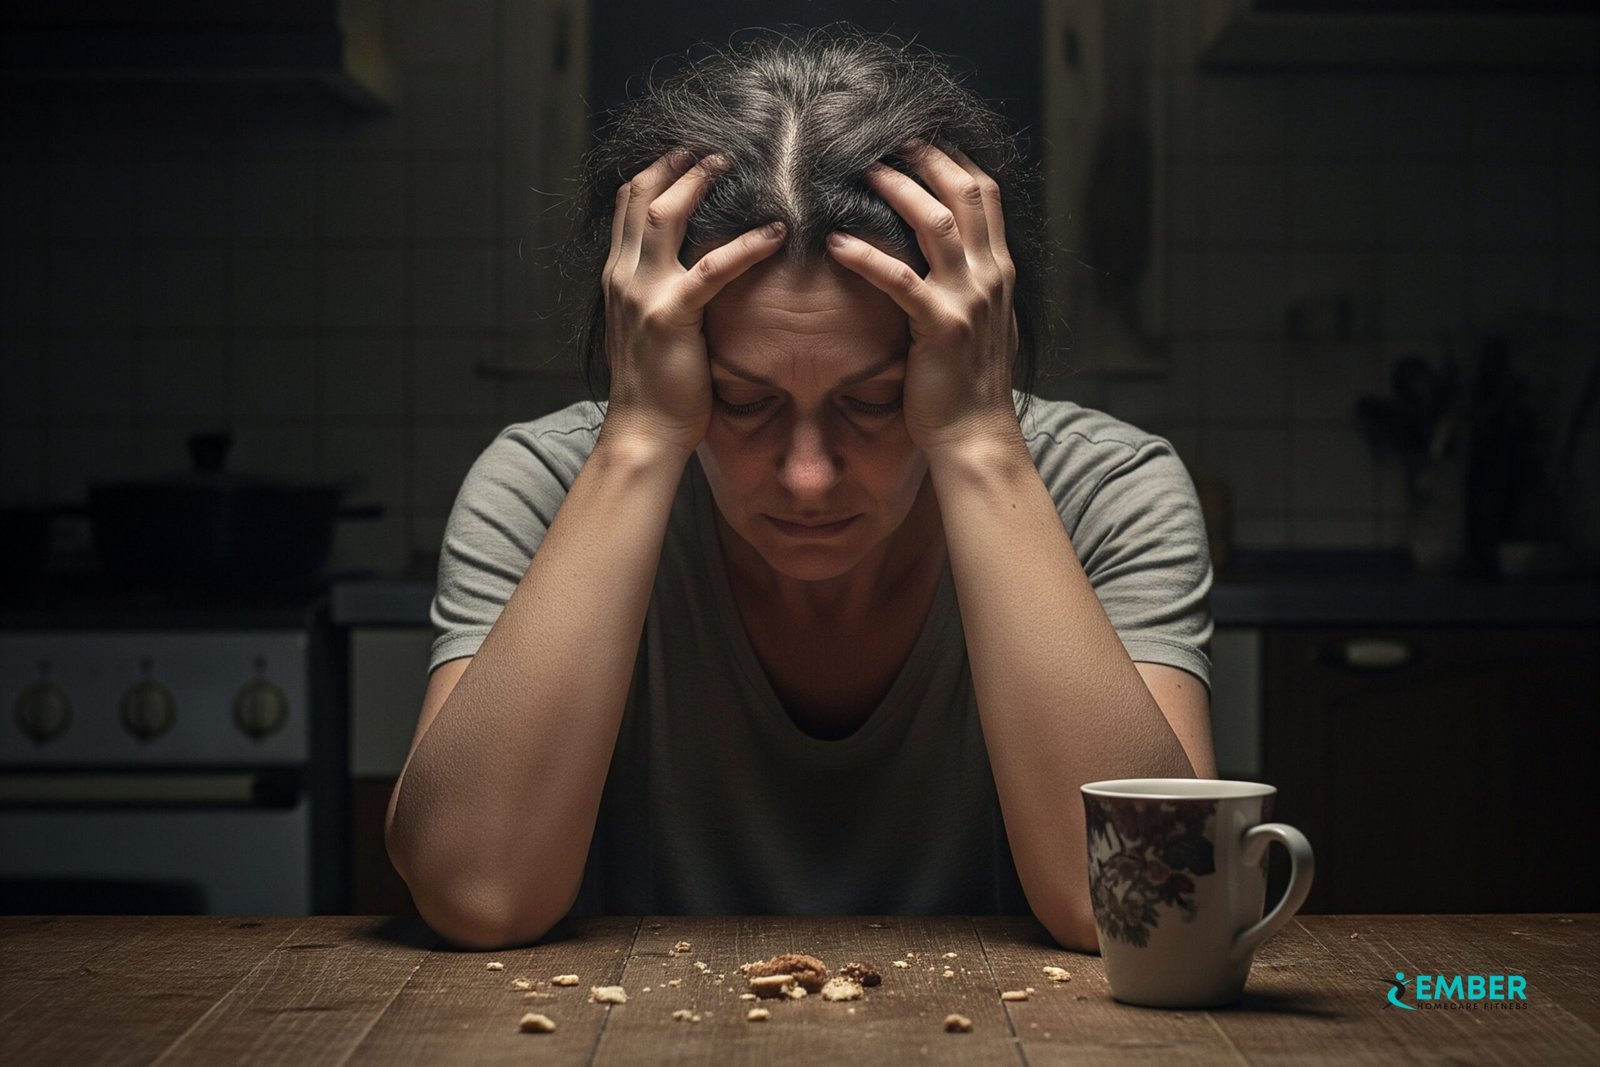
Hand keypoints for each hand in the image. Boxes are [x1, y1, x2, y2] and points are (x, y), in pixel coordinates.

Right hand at [601, 150, 786, 456]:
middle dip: (676, 163)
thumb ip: (665, 294)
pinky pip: (713, 268)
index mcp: (619, 277)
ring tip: (734, 165)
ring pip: (665, 216)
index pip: (628, 205)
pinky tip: (777, 233)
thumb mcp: (651, 329)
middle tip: (716, 146)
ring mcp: (642, 294)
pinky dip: (747, 246)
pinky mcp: (671, 317)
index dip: (657, 171)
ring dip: (699, 183)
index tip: (689, 152)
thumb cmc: (659, 388)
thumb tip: (698, 272)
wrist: (643, 433)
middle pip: (641, 196)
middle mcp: (623, 277)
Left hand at [825, 141, 1019, 453]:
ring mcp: (969, 300)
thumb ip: (966, 282)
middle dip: (927, 159)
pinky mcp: (941, 326)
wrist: (975, 433)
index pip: (984, 195)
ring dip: (897, 191)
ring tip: (860, 172)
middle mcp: (990, 276)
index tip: (919, 138)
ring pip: (936, 224)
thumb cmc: (966, 382)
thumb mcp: (978, 320)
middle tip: (888, 138)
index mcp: (999, 270)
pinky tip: (836, 242)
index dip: (952, 160)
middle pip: (964, 195)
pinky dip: (867, 256)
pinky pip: (901, 279)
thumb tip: (942, 255)